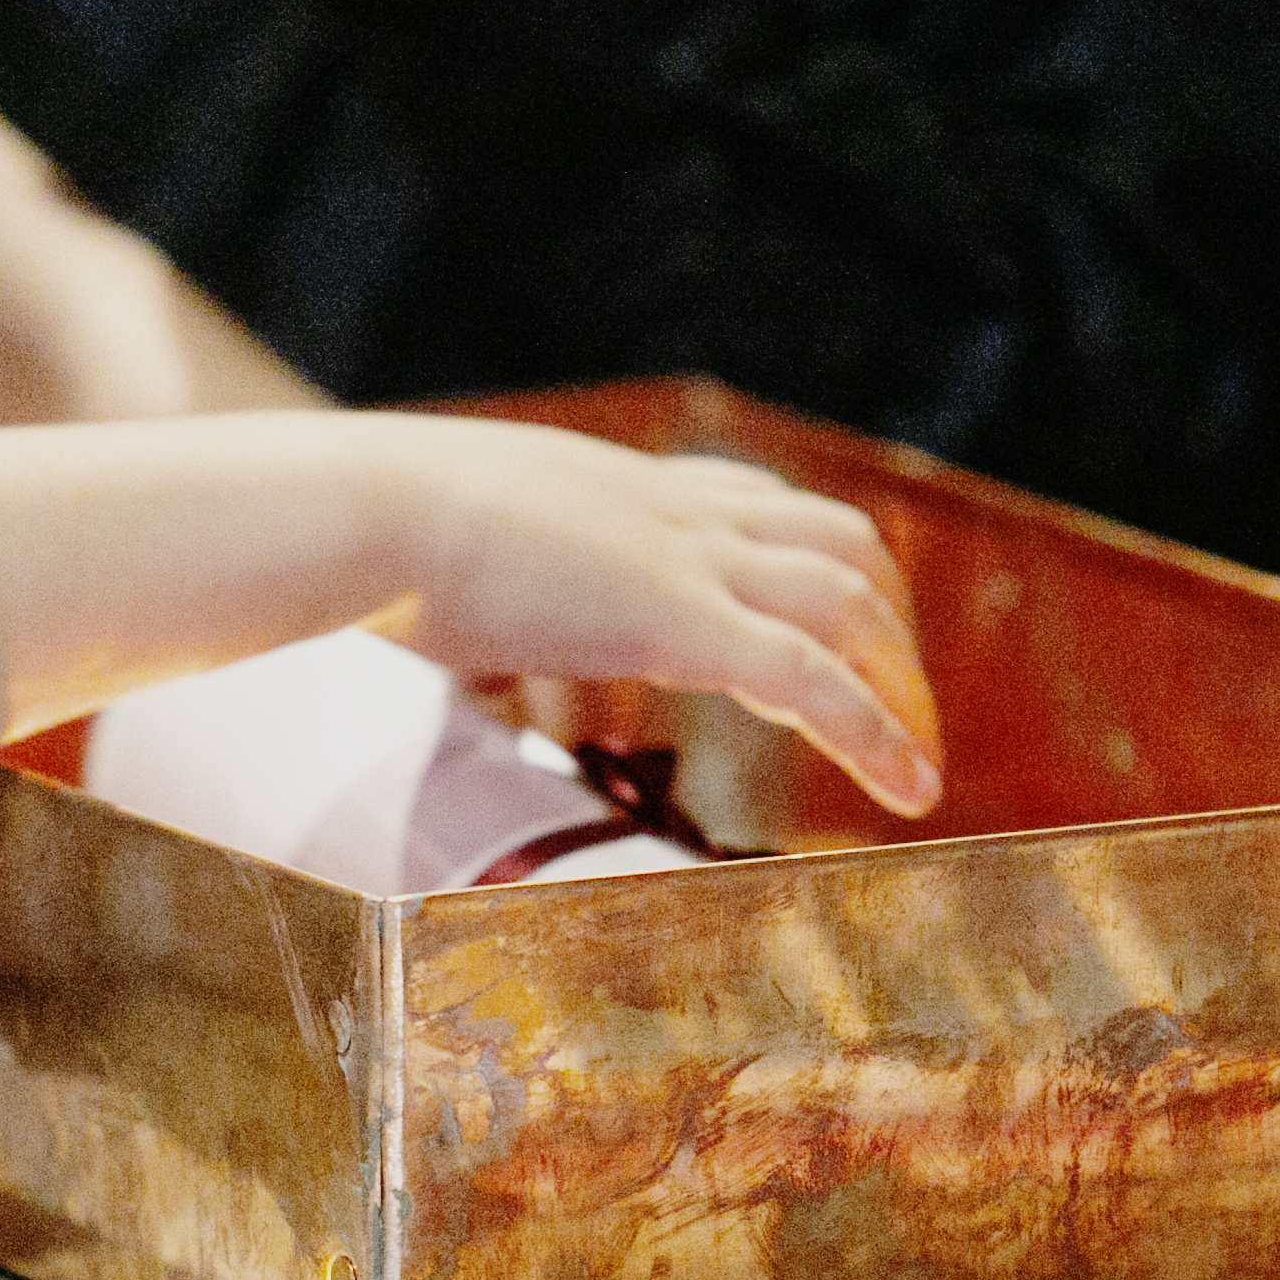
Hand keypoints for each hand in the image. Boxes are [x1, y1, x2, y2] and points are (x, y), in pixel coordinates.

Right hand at [363, 419, 943, 816]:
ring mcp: (685, 559)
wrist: (360, 510)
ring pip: (852, 604)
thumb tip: (398, 610)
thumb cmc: (360, 532)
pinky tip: (909, 789)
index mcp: (619, 490)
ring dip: (902, 684)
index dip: (811, 562)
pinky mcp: (679, 622)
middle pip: (840, 542)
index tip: (834, 624)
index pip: (756, 502)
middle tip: (903, 709)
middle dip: (889, 627)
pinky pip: (813, 679)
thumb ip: (456, 571)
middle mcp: (674, 511)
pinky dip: (877, 732)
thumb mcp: (429, 541)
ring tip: (919, 765)